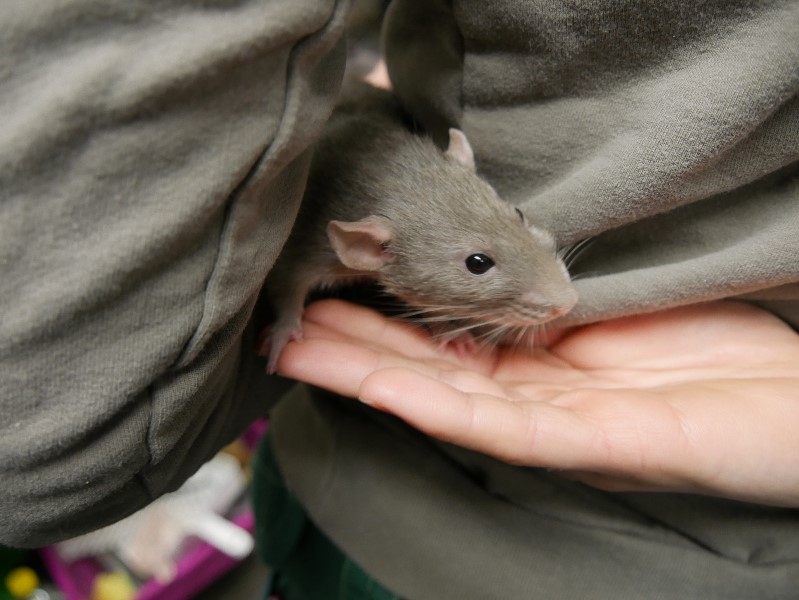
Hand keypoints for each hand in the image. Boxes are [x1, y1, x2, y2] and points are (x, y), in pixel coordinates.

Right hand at [276, 299, 798, 506]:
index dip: (377, 317)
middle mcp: (528, 400)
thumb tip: (486, 254)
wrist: (795, 406)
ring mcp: (550, 427)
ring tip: (295, 348)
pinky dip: (433, 403)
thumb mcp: (612, 301)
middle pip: (422, 372)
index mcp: (533, 366)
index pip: (437, 342)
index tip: (324, 285)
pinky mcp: (584, 444)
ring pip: (440, 400)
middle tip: (278, 319)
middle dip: (347, 344)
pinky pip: (495, 424)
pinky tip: (379, 387)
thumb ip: (547, 290)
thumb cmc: (709, 342)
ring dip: (365, 373)